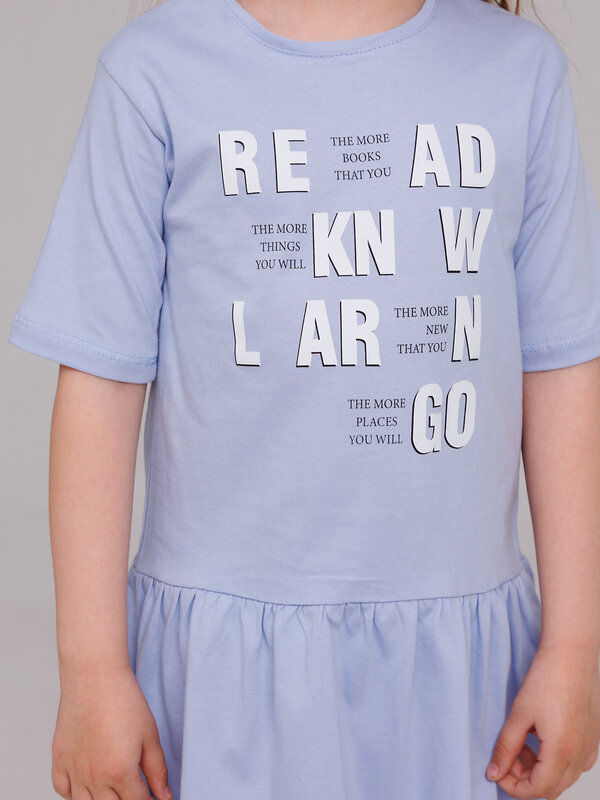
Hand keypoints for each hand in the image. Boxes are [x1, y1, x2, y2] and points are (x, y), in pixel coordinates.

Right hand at [51, 663, 173, 799]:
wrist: (94, 676)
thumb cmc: (125, 701)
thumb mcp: (150, 735)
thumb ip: (157, 770)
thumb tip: (165, 797)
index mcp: (120, 771)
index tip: (152, 796)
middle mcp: (94, 777)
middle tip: (134, 789)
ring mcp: (73, 769)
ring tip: (114, 789)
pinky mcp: (59, 759)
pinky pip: (62, 790)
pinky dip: (75, 794)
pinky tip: (89, 784)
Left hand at [485, 643, 599, 798]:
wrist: (572, 655)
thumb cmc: (548, 678)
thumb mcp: (519, 714)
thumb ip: (506, 747)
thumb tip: (494, 771)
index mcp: (562, 751)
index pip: (538, 790)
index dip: (514, 787)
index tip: (498, 773)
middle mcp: (581, 755)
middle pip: (551, 788)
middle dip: (525, 779)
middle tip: (507, 758)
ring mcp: (589, 748)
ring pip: (562, 777)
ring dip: (539, 769)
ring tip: (520, 743)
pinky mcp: (591, 739)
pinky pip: (573, 763)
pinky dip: (553, 760)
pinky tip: (538, 738)